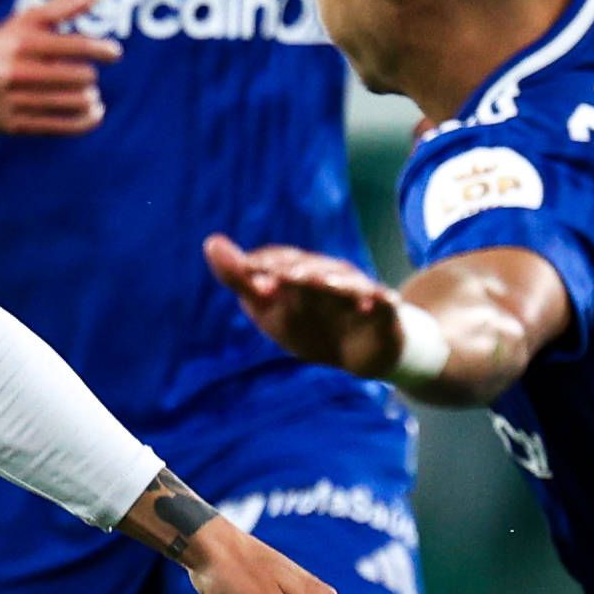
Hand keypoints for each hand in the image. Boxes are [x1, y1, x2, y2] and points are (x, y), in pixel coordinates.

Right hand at [0, 0, 117, 134]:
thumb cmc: (3, 46)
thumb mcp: (27, 21)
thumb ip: (63, 7)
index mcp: (23, 42)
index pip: (74, 45)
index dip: (100, 49)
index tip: (114, 53)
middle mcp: (19, 71)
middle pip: (78, 76)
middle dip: (88, 75)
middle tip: (87, 76)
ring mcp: (17, 100)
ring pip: (73, 102)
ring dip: (89, 98)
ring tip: (89, 94)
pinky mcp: (17, 124)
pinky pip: (63, 126)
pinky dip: (86, 121)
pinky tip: (95, 113)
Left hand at [205, 234, 400, 377]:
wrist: (360, 351)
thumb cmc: (309, 323)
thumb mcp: (269, 306)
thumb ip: (241, 277)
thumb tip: (211, 242)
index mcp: (300, 272)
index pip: (281, 261)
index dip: (265, 266)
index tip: (247, 273)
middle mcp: (330, 276)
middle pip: (314, 269)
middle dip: (297, 272)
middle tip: (278, 278)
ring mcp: (357, 293)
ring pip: (347, 284)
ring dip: (336, 282)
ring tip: (324, 283)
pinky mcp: (382, 312)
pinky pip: (382, 303)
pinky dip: (379, 301)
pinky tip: (373, 303)